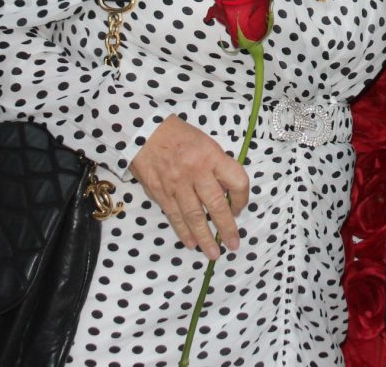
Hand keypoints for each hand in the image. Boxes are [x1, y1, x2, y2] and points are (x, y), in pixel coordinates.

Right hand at [130, 116, 249, 259]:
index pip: (236, 181)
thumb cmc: (178, 135)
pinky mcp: (160, 192)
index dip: (242, 198)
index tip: (240, 208)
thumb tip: (228, 193)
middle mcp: (195, 171)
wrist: (143, 131)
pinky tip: (191, 243)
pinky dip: (183, 232)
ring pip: (194, 216)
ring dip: (205, 237)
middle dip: (227, 227)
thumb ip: (217, 166)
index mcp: (211, 155)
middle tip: (234, 244)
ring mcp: (176, 183)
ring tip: (213, 254)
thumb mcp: (205, 143)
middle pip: (216, 204)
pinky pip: (175, 216)